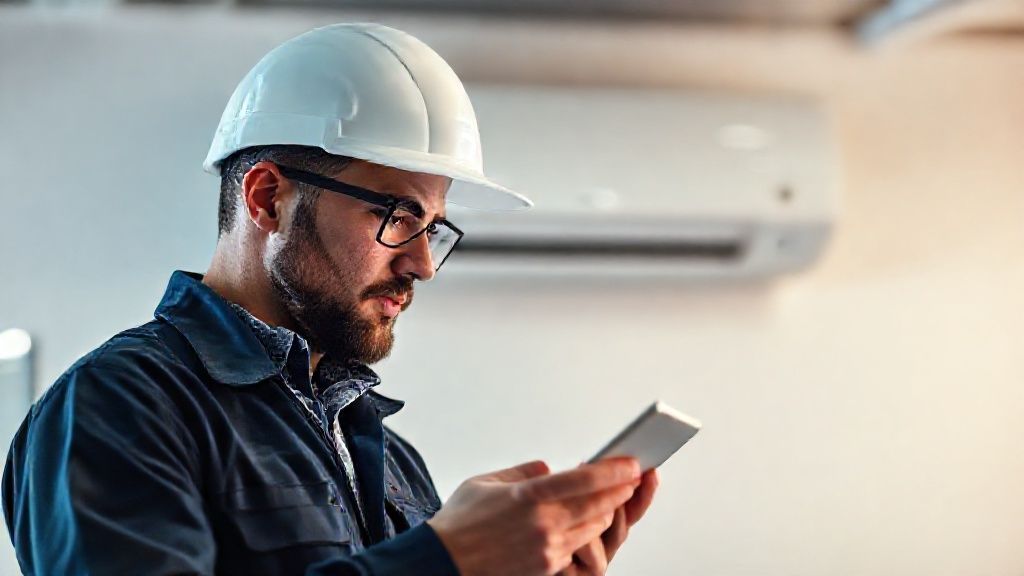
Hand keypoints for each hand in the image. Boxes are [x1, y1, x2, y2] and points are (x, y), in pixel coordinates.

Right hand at [426, 458, 641, 575]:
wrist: (442, 564)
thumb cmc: (458, 522)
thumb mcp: (486, 482)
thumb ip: (522, 472)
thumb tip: (548, 469)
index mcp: (527, 496)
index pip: (582, 479)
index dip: (612, 470)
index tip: (631, 463)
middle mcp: (541, 523)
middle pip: (597, 504)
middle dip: (619, 490)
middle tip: (631, 478)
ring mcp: (546, 549)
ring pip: (593, 527)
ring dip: (606, 512)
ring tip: (612, 498)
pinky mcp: (546, 568)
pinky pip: (577, 547)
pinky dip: (585, 532)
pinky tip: (586, 522)